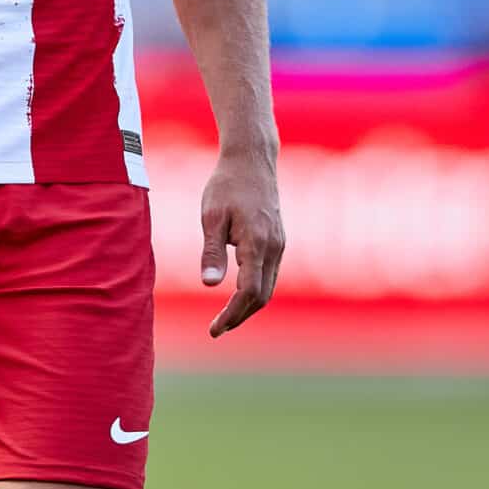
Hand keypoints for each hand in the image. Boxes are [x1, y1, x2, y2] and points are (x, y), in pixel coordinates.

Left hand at [199, 147, 284, 336]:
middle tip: (217, 329)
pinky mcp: (278, 240)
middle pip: (262, 296)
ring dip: (248, 305)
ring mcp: (279, 244)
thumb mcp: (211, 216)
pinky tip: (238, 293)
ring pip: (268, 286)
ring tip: (225, 317)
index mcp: (257, 243)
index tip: (215, 329)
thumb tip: (209, 285)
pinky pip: (269, 274)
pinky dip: (255, 290)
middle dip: (240, 315)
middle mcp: (274, 248)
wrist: (252, 160)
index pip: (249, 292)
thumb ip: (212, 252)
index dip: (233, 314)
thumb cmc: (227, 185)